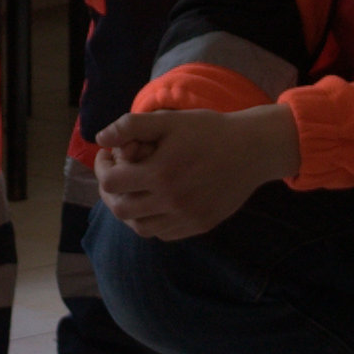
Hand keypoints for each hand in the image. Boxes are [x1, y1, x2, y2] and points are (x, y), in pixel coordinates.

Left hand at [91, 104, 295, 240]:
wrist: (253, 149)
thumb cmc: (209, 130)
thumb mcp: (170, 120)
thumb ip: (131, 126)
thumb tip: (100, 137)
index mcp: (161, 172)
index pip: (111, 183)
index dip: (102, 168)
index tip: (107, 156)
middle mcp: (172, 200)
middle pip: (121, 209)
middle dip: (111, 192)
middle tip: (115, 175)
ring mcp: (187, 217)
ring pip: (141, 227)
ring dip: (130, 210)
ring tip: (133, 190)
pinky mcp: (200, 225)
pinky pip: (164, 233)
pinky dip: (152, 221)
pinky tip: (155, 202)